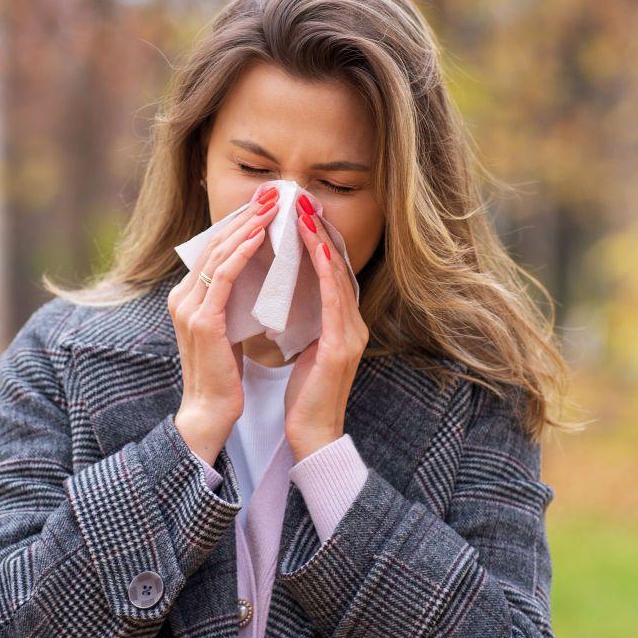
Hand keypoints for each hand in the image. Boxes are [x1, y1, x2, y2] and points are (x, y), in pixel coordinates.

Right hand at [169, 182, 280, 464]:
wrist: (211, 411)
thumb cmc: (225, 375)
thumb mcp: (228, 329)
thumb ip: (232, 302)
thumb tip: (256, 276)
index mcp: (187, 298)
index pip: (213, 251)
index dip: (237, 225)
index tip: (262, 205)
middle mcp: (182, 297)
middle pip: (213, 245)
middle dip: (242, 218)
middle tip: (268, 195)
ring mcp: (189, 308)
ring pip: (218, 254)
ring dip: (245, 227)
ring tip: (268, 207)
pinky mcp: (203, 320)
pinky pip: (223, 276)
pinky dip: (242, 252)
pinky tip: (259, 236)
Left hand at [284, 191, 368, 460]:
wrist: (311, 436)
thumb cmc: (302, 394)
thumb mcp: (303, 348)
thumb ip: (303, 320)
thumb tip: (285, 291)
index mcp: (342, 325)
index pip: (332, 273)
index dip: (319, 241)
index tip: (302, 213)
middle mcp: (352, 325)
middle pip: (339, 268)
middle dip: (322, 233)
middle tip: (304, 202)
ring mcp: (350, 336)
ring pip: (339, 279)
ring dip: (323, 245)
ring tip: (307, 216)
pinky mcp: (339, 350)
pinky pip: (334, 304)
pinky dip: (327, 276)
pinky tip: (318, 254)